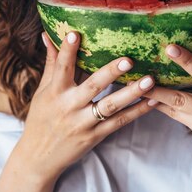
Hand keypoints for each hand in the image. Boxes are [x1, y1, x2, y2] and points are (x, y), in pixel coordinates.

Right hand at [15, 30, 156, 180]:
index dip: (67, 51)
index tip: (75, 33)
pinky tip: (152, 102)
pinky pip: (119, 123)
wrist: (39, 158)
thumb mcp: (43, 91)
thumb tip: (48, 35)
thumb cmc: (41, 119)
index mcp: (55, 92)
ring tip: (150, 80)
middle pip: (92, 86)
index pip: (62, 67)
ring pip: (110, 106)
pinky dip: (136, 112)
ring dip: (131, 93)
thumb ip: (51, 63)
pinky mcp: (95, 137)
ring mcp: (83, 123)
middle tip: (129, 59)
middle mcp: (69, 107)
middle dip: (111, 72)